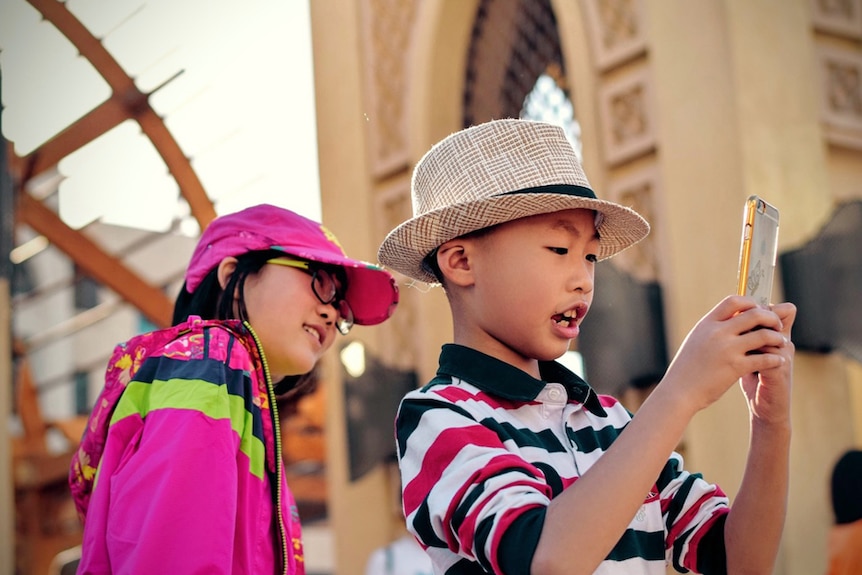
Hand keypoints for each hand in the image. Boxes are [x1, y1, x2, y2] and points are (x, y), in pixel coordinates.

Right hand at [662, 296, 790, 414]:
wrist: (679, 391)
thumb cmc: (687, 368)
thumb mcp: (696, 340)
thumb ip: (713, 328)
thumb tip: (731, 318)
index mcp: (707, 324)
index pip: (734, 301)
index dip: (751, 302)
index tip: (759, 310)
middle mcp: (717, 332)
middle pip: (754, 313)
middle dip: (771, 317)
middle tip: (777, 326)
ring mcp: (727, 349)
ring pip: (764, 334)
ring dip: (777, 337)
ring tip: (781, 342)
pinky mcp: (735, 367)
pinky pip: (764, 358)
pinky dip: (775, 358)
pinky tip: (778, 361)